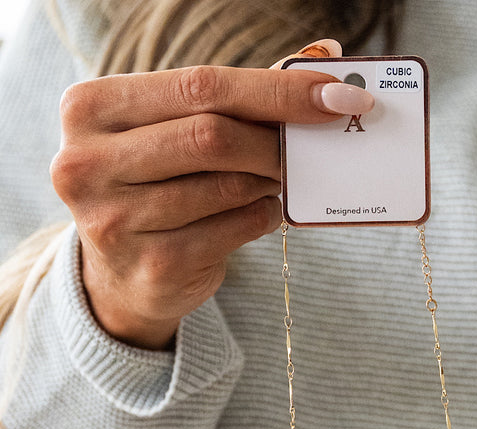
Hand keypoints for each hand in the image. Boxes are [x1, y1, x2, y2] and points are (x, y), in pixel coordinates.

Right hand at [50, 44, 372, 348]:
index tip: (336, 95)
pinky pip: (234, 231)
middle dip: (274, 139)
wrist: (121, 276)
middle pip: (211, 136)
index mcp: (90, 108)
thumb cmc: (154, 185)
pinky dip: (263, 217)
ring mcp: (116, 221)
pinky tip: (261, 211)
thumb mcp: (174, 129)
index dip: (275, 90)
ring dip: (268, 181)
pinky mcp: (153, 266)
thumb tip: (325, 53)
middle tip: (316, 144)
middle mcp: (89, 163)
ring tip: (275, 177)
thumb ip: (235, 93)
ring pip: (227, 187)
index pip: (199, 85)